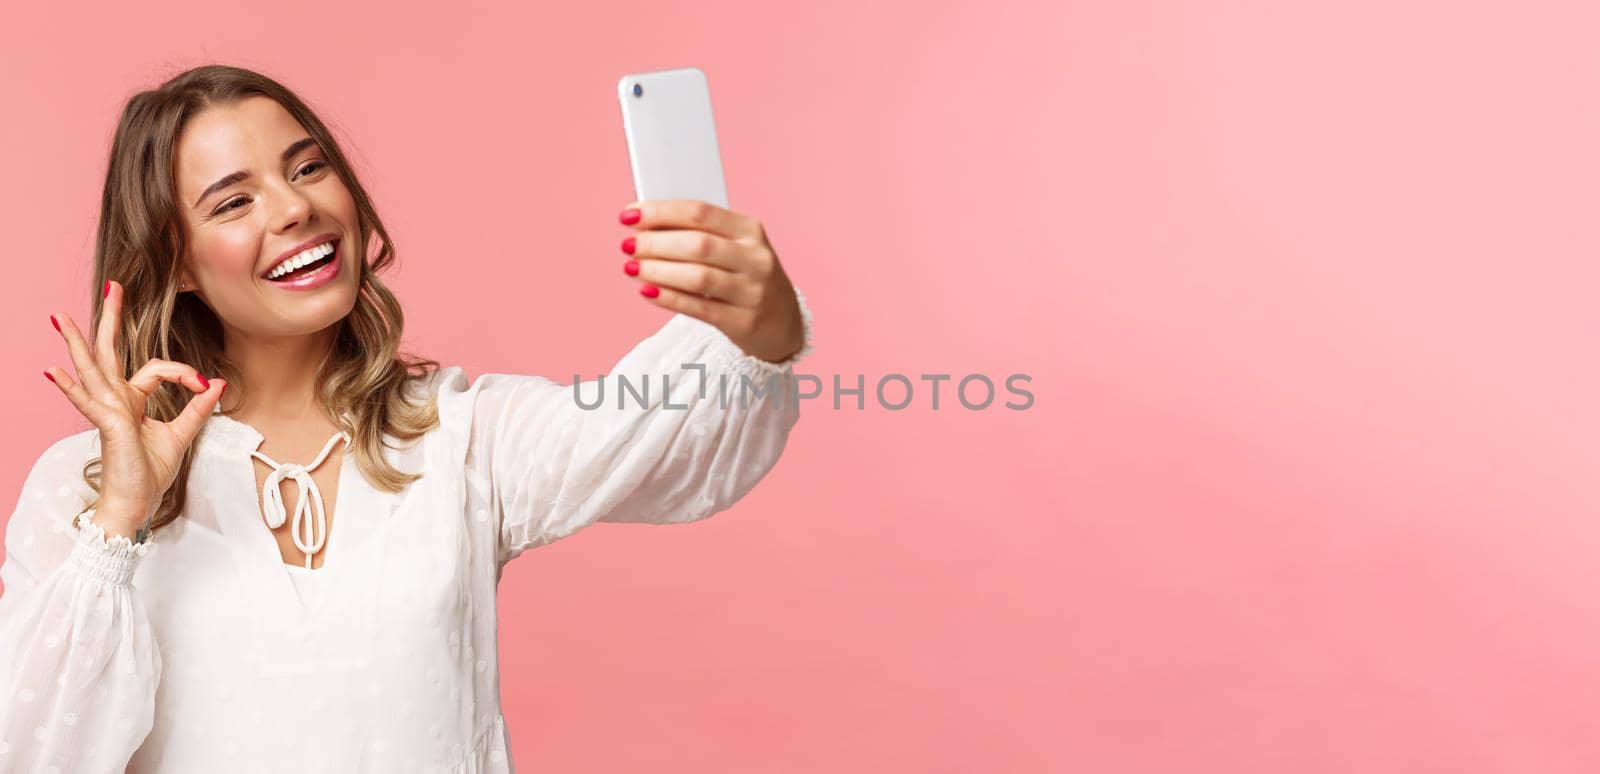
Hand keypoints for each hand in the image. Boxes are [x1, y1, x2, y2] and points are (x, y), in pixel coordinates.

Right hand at [44, 280, 225, 536]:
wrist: (136, 504)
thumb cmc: (149, 473)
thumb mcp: (181, 434)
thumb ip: (196, 408)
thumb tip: (215, 383)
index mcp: (132, 400)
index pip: (155, 368)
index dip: (183, 372)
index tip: (203, 385)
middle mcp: (116, 401)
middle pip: (110, 352)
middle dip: (111, 319)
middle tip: (113, 285)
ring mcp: (106, 412)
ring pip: (92, 370)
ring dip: (77, 343)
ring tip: (62, 318)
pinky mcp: (107, 426)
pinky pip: (87, 403)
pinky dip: (71, 388)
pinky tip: (53, 371)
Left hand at [619, 199, 805, 363]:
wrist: (783, 323)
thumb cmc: (747, 278)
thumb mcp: (735, 249)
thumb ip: (699, 234)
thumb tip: (645, 224)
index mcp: (750, 231)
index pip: (700, 212)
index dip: (660, 212)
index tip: (629, 215)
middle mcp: (756, 259)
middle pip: (697, 244)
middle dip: (655, 243)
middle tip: (628, 245)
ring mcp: (752, 292)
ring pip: (697, 277)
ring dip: (657, 270)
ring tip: (632, 268)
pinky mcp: (743, 322)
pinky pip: (699, 308)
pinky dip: (668, 297)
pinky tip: (646, 290)